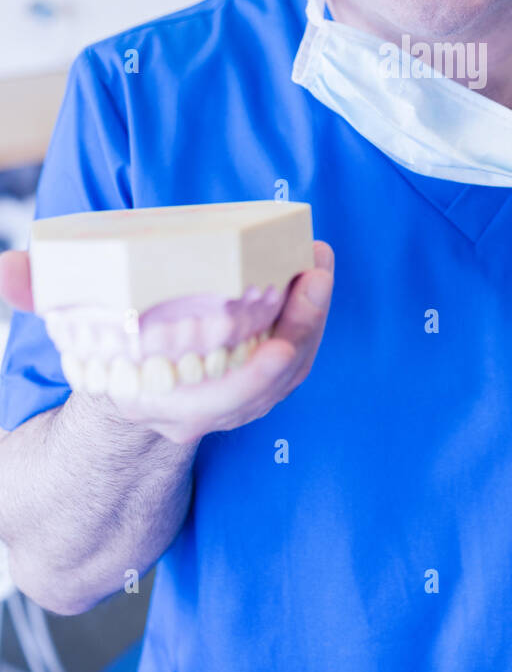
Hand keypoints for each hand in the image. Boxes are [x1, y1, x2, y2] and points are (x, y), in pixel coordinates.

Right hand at [0, 241, 334, 444]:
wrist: (123, 408)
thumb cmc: (104, 359)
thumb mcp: (71, 330)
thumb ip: (41, 294)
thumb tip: (4, 268)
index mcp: (166, 402)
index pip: (223, 401)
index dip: (256, 380)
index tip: (280, 348)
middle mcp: (210, 407)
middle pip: (272, 378)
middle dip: (302, 328)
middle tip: (315, 273)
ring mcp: (238, 397)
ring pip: (291, 367)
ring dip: (313, 318)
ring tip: (319, 263)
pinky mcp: (256, 379)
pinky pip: (294, 358)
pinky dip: (309, 321)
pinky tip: (313, 277)